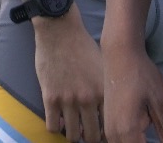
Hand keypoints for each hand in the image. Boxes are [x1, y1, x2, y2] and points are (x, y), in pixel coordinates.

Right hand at [33, 11, 106, 141]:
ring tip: (74, 129)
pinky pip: (53, 127)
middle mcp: (88, 100)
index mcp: (103, 92)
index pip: (110, 126)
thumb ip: (106, 90)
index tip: (104, 132)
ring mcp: (68, 100)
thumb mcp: (103, 67)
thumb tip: (112, 110)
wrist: (60, 30)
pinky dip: (56, 128)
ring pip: (72, 135)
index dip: (108, 133)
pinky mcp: (50, 98)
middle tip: (88, 132)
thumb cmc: (83, 46)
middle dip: (91, 138)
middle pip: (92, 137)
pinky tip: (59, 121)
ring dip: (74, 135)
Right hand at [103, 37, 162, 142]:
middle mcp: (114, 136)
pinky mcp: (108, 125)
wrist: (119, 54)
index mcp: (127, 132)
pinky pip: (122, 141)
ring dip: (140, 141)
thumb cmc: (141, 74)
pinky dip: (134, 139)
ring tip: (153, 127)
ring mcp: (109, 131)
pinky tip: (144, 129)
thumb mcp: (160, 102)